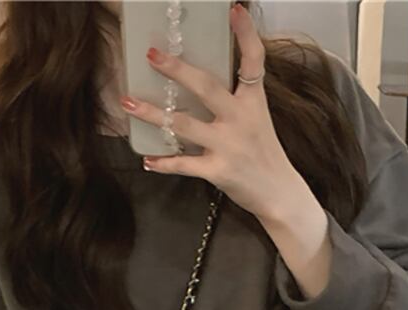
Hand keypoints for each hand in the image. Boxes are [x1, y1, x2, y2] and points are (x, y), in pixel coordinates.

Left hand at [119, 2, 303, 220]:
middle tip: (152, 55)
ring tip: (128, 102)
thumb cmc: (264, 154)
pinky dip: (164, 163)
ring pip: (183, 124)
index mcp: (253, 102)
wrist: (279, 193)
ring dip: (152, 113)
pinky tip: (148, 160)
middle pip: (206, 87)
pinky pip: (184, 164)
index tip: (235, 10)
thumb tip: (199, 83)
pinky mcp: (218, 170)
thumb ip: (234, 101)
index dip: (246, 34)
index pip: (253, 61)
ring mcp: (228, 145)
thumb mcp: (257, 119)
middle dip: (177, 70)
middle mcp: (240, 119)